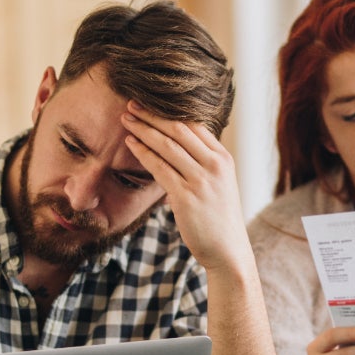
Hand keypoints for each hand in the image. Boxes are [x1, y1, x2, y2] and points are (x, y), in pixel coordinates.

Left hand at [120, 102, 250, 272]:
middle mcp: (215, 165)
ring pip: (167, 145)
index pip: (195, 124)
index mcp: (223, 158)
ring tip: (126, 119)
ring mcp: (201, 180)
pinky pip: (160, 167)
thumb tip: (176, 151)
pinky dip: (143, 152)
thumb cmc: (219, 219)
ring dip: (144, 129)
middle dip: (153, 115)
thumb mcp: (218, 184)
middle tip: (131, 103)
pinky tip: (130, 143)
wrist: (228, 251)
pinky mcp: (187, 196)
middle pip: (179, 129)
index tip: (150, 103)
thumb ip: (202, 165)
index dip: (170, 111)